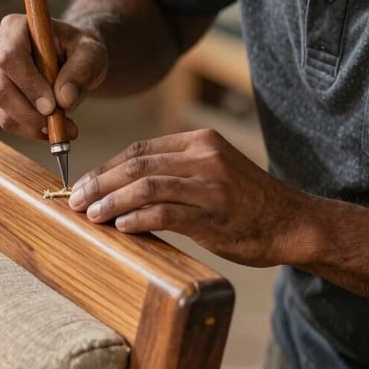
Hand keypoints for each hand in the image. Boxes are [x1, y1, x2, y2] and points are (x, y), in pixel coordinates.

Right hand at [0, 12, 107, 139]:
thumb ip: (82, 70)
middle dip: (29, 113)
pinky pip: (5, 120)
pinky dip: (29, 130)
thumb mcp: (92, 53)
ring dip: (32, 125)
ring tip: (64, 128)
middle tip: (58, 124)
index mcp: (14, 28)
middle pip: (0, 88)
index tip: (52, 106)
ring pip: (1, 109)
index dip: (29, 85)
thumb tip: (64, 99)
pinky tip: (52, 128)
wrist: (71, 58)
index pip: (11, 58)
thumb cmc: (79, 50)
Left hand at [68, 128, 313, 266]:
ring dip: (112, 201)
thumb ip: (172, 172)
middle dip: (100, 183)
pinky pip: (167, 213)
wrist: (292, 222)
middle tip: (75, 201)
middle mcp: (204, 156)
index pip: (140, 149)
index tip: (83, 184)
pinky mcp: (215, 214)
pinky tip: (122, 227)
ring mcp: (211, 184)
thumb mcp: (211, 172)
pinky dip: (139, 219)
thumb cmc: (245, 202)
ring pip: (147, 186)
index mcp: (199, 141)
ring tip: (91, 215)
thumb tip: (119, 187)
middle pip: (137, 165)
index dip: (106, 167)